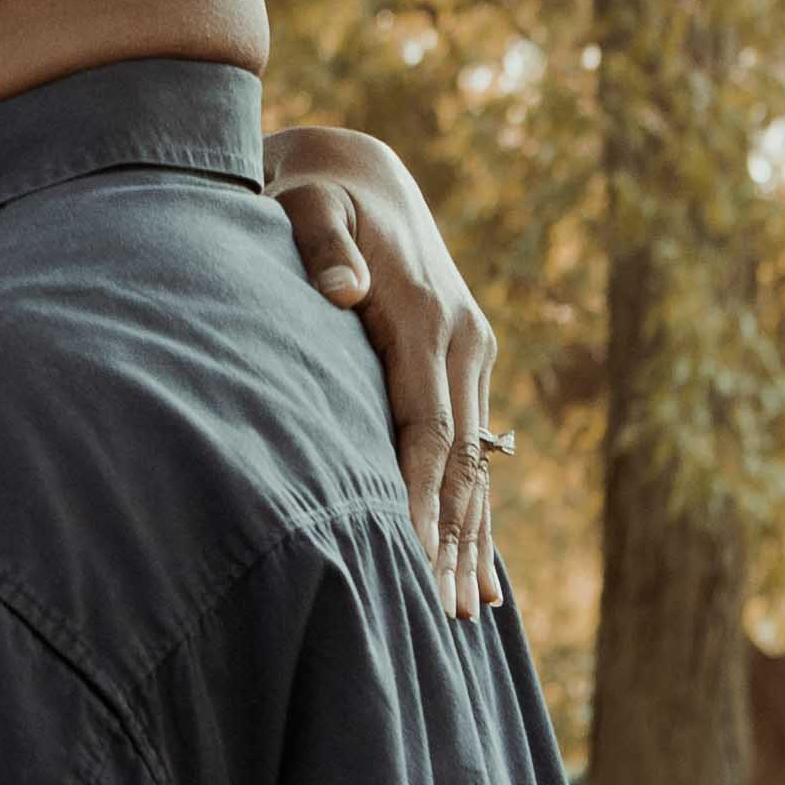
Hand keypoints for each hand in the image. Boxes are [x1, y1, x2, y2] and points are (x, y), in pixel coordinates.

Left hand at [266, 124, 506, 613]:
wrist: (356, 168)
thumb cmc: (313, 190)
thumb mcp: (306, 202)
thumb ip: (319, 244)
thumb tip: (341, 290)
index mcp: (427, 315)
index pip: (427, 426)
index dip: (418, 494)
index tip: (407, 556)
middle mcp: (463, 339)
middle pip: (461, 460)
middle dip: (450, 539)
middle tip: (437, 616)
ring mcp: (470, 352)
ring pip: (474, 464)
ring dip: (469, 539)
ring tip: (462, 616)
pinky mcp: (461, 363)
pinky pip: (473, 451)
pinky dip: (475, 512)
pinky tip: (479, 576)